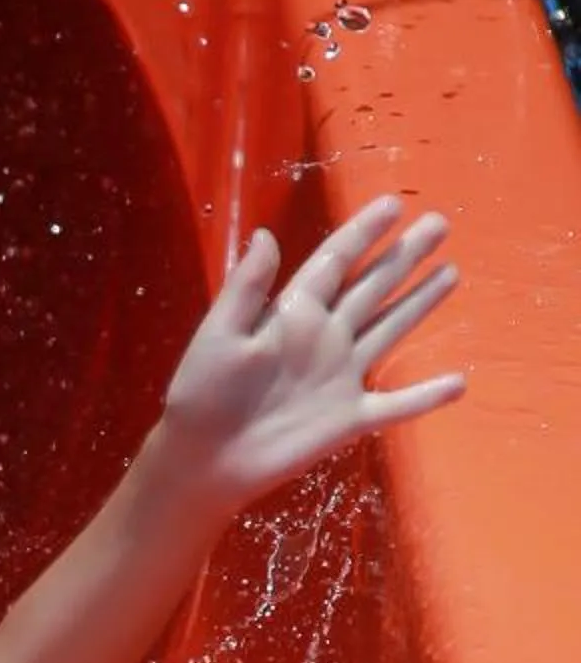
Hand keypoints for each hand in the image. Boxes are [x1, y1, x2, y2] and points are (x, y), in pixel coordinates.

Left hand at [161, 195, 463, 509]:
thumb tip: (266, 233)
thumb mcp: (218, 335)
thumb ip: (246, 288)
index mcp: (292, 313)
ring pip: (391, 330)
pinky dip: (426, 397)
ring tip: (451, 272)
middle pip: (372, 288)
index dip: (362, 233)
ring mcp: (340, 377)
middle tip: (439, 224)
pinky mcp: (348, 419)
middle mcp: (324, 338)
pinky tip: (459, 382)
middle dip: (404, 256)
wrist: (204, 459)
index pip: (335, 262)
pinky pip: (396, 406)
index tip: (394, 203)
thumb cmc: (202, 395)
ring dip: (420, 303)